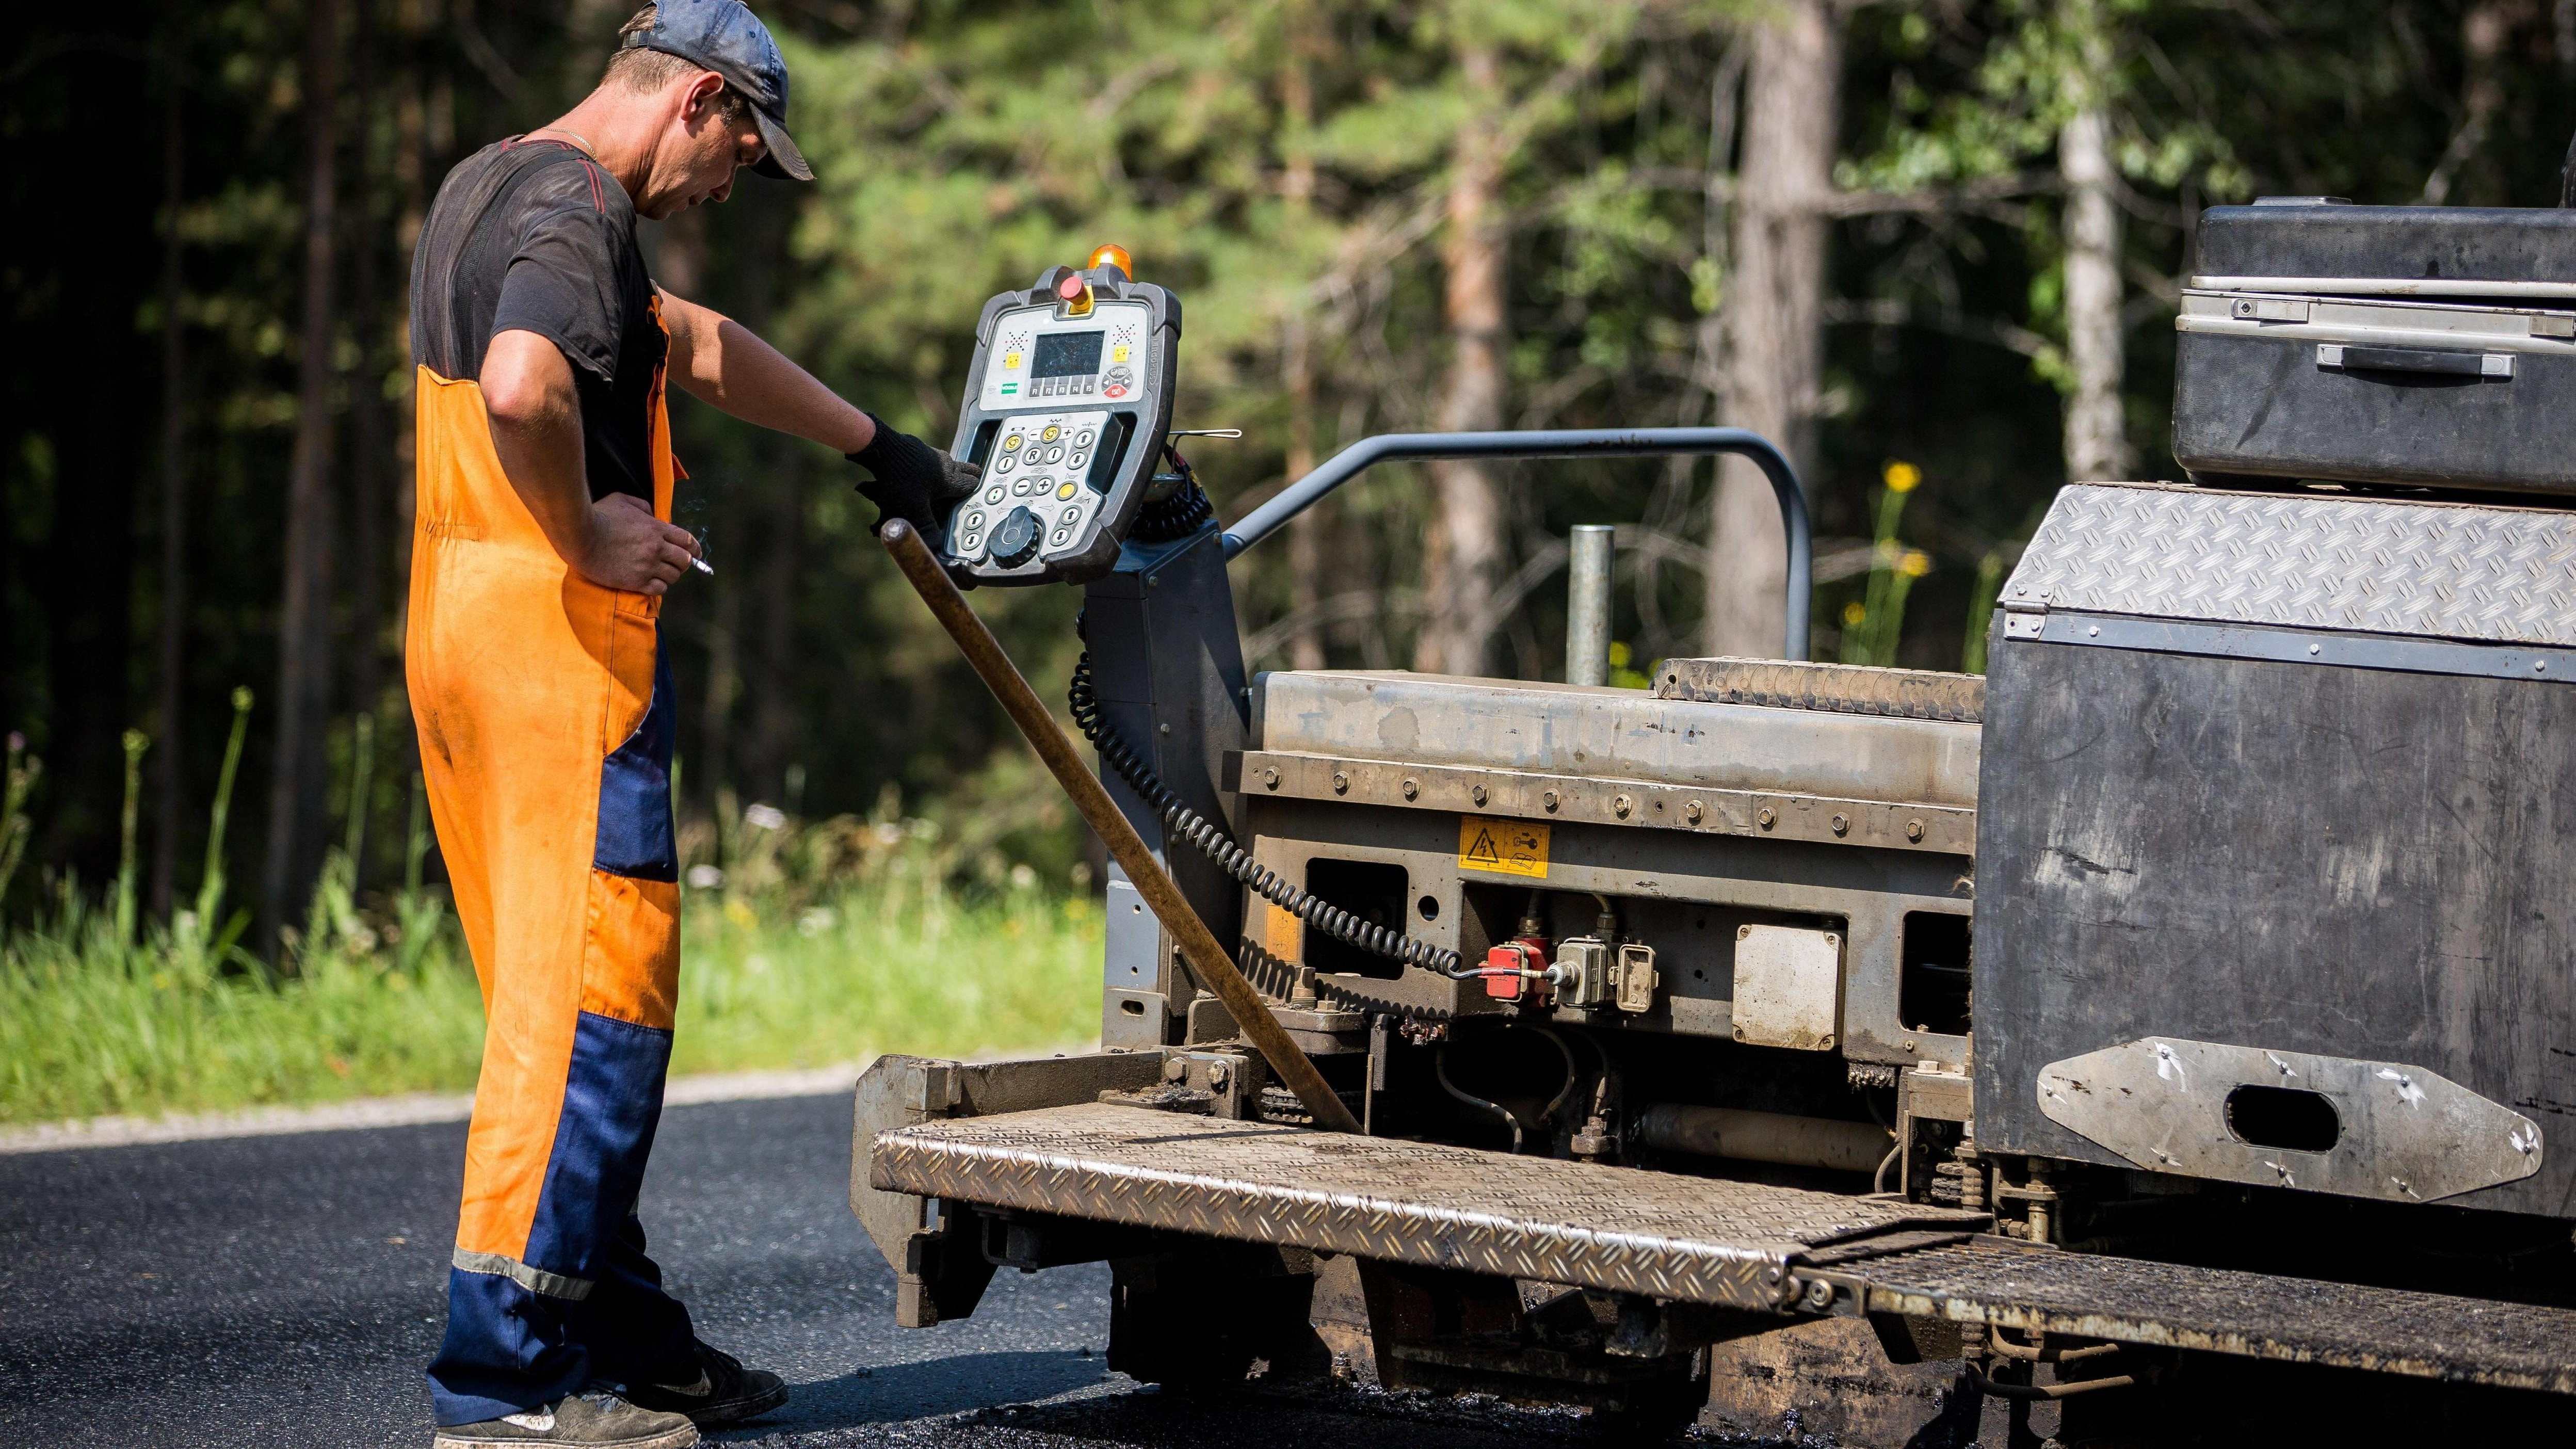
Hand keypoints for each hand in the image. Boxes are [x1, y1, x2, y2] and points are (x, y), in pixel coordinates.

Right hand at [577, 493, 700, 595]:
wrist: (580, 537)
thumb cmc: (599, 516)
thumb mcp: (622, 500)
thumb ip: (642, 506)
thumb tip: (652, 514)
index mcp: (656, 528)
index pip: (687, 540)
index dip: (695, 548)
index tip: (696, 553)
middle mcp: (656, 548)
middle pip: (685, 560)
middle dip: (684, 562)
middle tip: (676, 563)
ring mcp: (647, 566)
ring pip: (674, 576)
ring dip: (671, 575)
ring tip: (662, 573)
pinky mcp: (636, 582)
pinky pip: (659, 589)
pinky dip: (660, 586)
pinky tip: (652, 582)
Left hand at [848, 414, 981, 544]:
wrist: (882, 448)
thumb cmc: (899, 477)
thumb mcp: (913, 508)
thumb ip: (926, 528)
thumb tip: (935, 548)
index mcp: (950, 478)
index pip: (973, 484)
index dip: (975, 494)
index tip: (977, 500)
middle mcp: (946, 463)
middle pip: (967, 470)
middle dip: (970, 479)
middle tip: (972, 486)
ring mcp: (933, 454)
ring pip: (951, 465)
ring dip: (951, 473)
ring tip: (947, 485)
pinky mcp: (919, 449)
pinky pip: (934, 460)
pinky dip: (935, 468)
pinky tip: (923, 476)